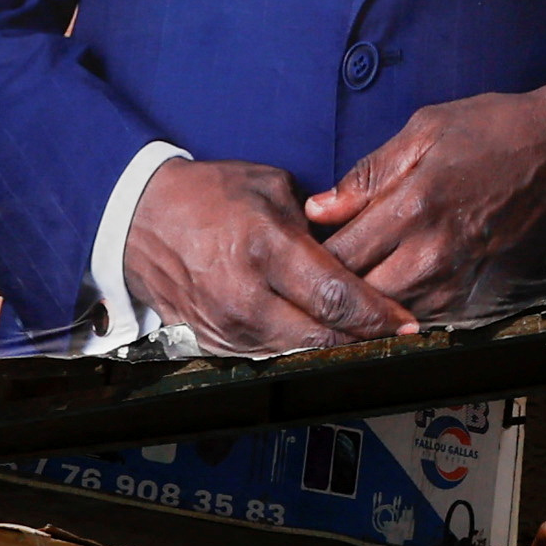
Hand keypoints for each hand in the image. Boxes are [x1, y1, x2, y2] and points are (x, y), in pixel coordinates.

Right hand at [124, 160, 406, 349]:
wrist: (138, 219)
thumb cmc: (209, 196)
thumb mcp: (269, 187)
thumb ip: (317, 224)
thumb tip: (358, 251)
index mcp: (264, 248)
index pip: (335, 297)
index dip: (377, 315)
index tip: (407, 324)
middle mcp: (245, 295)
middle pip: (321, 337)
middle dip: (365, 340)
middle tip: (398, 339)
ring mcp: (225, 325)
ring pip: (296, 354)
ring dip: (333, 351)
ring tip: (366, 342)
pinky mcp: (211, 342)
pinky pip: (266, 357)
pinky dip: (296, 352)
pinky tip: (320, 343)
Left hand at [308, 81, 545, 316]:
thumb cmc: (491, 131)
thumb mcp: (423, 131)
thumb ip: (367, 175)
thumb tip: (318, 209)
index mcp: (412, 206)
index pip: (340, 254)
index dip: (310, 260)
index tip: (297, 254)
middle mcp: (432, 251)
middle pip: (359, 294)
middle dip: (332, 290)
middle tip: (311, 282)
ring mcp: (457, 276)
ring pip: (390, 313)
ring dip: (364, 306)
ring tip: (343, 294)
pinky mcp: (477, 290)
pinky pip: (425, 315)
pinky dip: (401, 309)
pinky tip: (388, 296)